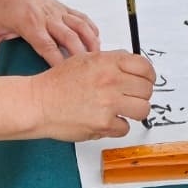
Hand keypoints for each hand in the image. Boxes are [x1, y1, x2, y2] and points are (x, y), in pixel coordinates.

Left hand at [0, 0, 99, 74]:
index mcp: (30, 24)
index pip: (47, 46)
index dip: (58, 61)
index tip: (65, 77)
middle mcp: (47, 17)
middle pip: (70, 37)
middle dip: (80, 55)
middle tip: (88, 73)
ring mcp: (57, 11)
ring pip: (80, 26)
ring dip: (91, 41)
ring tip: (98, 58)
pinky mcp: (62, 7)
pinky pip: (81, 18)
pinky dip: (91, 28)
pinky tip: (97, 41)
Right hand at [30, 50, 155, 140]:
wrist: (38, 102)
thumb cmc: (58, 82)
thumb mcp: (85, 59)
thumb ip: (111, 61)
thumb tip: (132, 66)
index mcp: (108, 62)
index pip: (145, 67)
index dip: (148, 76)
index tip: (146, 81)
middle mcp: (111, 80)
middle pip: (147, 90)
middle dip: (141, 95)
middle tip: (130, 98)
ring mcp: (108, 102)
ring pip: (143, 109)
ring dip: (134, 112)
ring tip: (122, 111)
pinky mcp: (103, 123)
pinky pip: (125, 128)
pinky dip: (117, 127)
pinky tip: (106, 121)